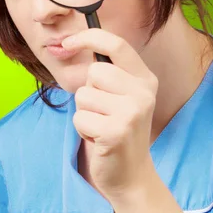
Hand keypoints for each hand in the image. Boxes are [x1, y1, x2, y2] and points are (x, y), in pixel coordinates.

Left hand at [61, 28, 158, 201]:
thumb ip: (105, 73)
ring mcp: (132, 112)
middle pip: (93, 73)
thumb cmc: (116, 130)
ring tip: (101, 126)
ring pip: (83, 96)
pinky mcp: (116, 131)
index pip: (117, 44)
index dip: (89, 37)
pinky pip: (79, 117)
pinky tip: (99, 139)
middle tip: (102, 112)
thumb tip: (67, 43)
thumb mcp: (119, 96)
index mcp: (145, 79)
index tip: (69, 42)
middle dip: (87, 93)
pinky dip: (82, 130)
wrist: (131, 175)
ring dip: (84, 113)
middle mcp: (143, 93)